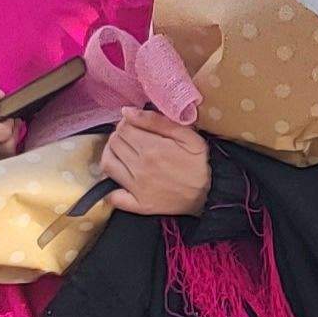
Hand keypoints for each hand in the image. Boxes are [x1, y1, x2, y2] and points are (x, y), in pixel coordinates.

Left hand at [98, 108, 212, 216]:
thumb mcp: (188, 136)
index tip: (135, 125)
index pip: (123, 127)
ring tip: (122, 152)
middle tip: (132, 137)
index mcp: (152, 148)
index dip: (127, 122)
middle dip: (119, 135)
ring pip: (108, 163)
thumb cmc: (198, 163)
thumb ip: (157, 121)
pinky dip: (109, 187)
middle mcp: (140, 168)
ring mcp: (136, 188)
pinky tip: (119, 177)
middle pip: (114, 142)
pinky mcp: (137, 205)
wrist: (209, 194)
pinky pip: (112, 196)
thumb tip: (127, 112)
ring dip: (111, 153)